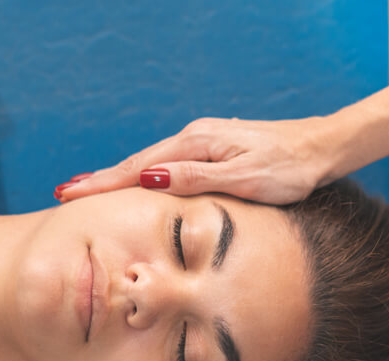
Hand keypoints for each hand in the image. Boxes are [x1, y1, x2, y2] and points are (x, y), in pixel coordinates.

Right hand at [55, 116, 339, 204]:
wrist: (323, 149)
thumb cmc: (290, 169)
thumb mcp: (244, 179)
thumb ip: (196, 179)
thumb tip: (149, 180)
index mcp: (197, 143)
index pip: (139, 168)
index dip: (103, 183)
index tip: (70, 194)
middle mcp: (195, 138)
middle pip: (139, 164)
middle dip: (101, 179)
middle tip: (65, 194)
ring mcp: (204, 142)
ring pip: (152, 165)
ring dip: (119, 178)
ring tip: (89, 191)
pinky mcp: (214, 150)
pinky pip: (169, 166)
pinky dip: (145, 177)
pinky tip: (137, 185)